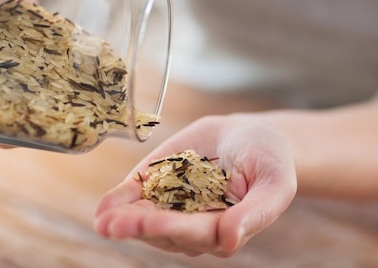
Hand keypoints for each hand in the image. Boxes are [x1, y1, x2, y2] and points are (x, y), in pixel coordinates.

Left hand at [93, 114, 296, 256]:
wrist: (249, 135)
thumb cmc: (269, 161)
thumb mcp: (274, 183)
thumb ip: (256, 213)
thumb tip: (230, 240)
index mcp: (223, 229)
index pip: (195, 234)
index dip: (173, 229)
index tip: (153, 223)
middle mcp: (193, 224)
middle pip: (164, 231)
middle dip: (140, 227)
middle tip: (115, 225)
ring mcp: (172, 206)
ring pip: (145, 218)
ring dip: (123, 220)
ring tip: (104, 221)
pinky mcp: (157, 185)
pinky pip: (135, 197)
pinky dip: (118, 202)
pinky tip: (103, 208)